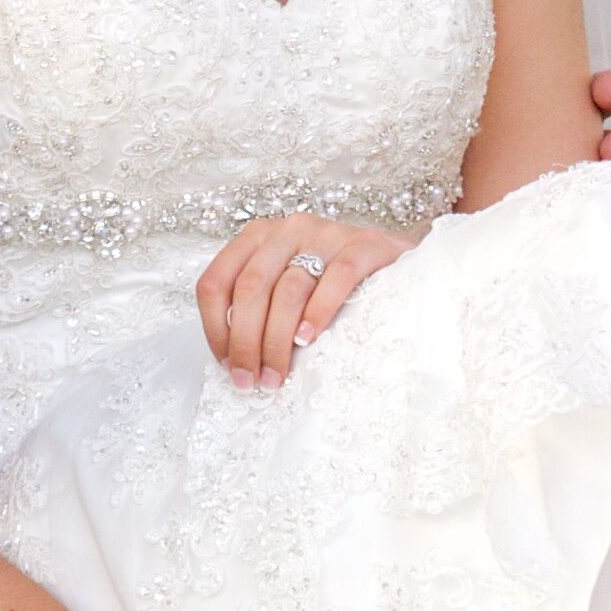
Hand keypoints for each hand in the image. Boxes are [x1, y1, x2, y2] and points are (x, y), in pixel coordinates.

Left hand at [197, 214, 408, 388]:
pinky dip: (319, 311)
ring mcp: (327, 234)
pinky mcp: (364, 245)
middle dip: (245, 342)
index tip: (227, 366)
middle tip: (252, 381)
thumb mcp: (286, 286)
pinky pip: (338, 278)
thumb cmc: (332, 282)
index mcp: (257, 238)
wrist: (395, 261)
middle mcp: (287, 230)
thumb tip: (232, 360)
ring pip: (289, 289)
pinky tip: (309, 339)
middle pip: (250, 288)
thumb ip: (257, 307)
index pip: (216, 282)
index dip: (215, 329)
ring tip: (278, 375)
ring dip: (277, 340)